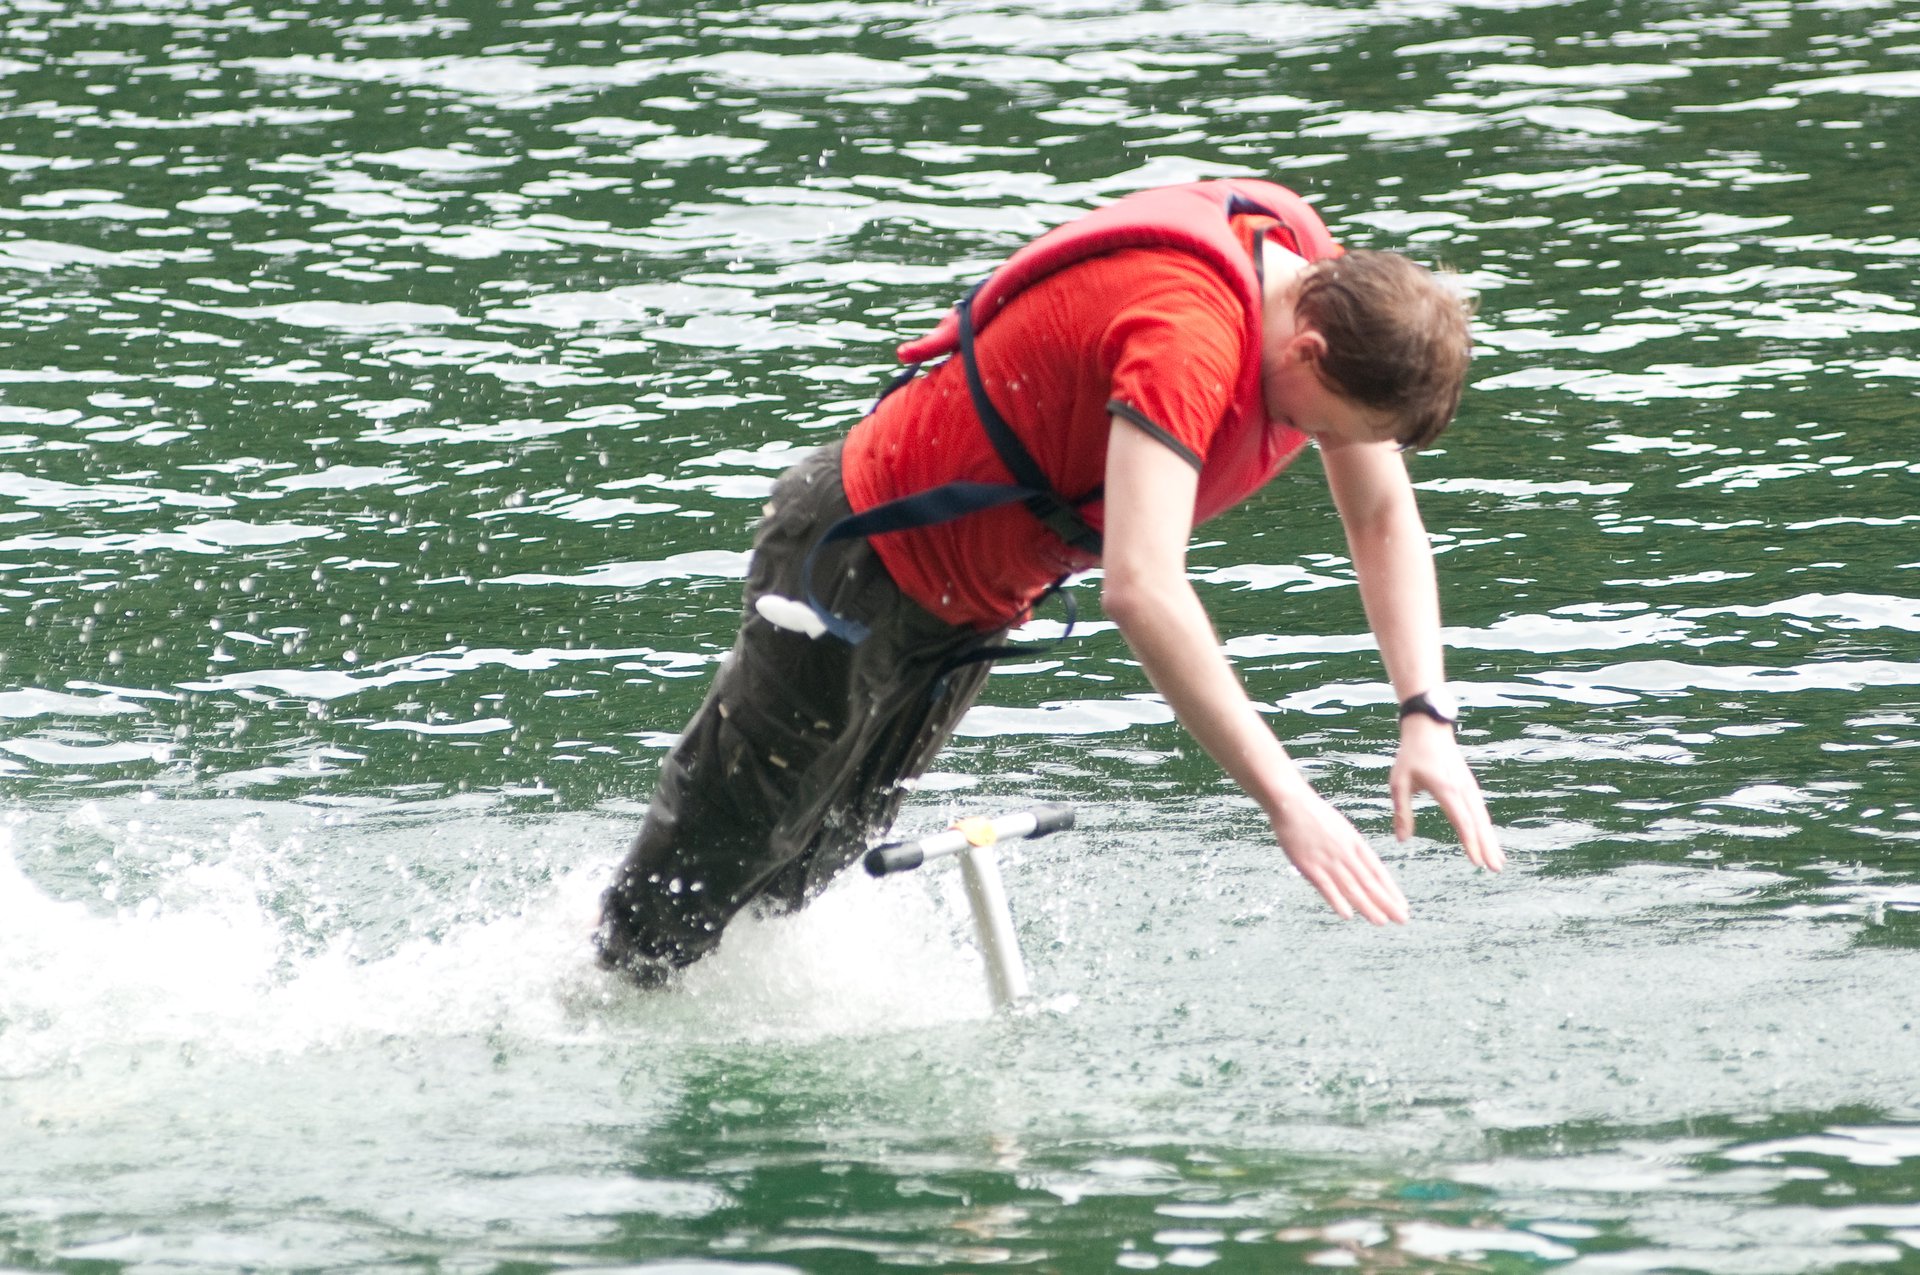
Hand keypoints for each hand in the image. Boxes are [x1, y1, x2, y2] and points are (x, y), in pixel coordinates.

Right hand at [1270, 790, 1409, 924]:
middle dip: (1386, 903)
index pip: (1378, 871)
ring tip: (1381, 921)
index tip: (1402, 905)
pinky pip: (1326, 886)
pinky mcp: (1309, 866)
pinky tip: (1347, 915)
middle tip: (1402, 919)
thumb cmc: (1315, 814)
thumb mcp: (1342, 828)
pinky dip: (1337, 901)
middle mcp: (1346, 853)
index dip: (1391, 890)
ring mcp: (1328, 860)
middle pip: (1369, 882)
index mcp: (1355, 843)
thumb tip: (1362, 867)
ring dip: (1367, 906)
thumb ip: (1351, 848)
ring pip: (1352, 887)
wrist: (1291, 803)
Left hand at [1390, 715, 1503, 870]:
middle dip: (1487, 847)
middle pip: (1478, 822)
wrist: (1428, 729)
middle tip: (1495, 870)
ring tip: (1497, 862)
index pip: (1461, 820)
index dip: (1470, 842)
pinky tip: (1489, 841)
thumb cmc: (1411, 756)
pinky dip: (1487, 828)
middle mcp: (1462, 789)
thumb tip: (1402, 840)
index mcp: (1445, 789)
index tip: (1476, 862)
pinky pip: (1480, 810)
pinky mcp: (1470, 785)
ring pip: (1483, 817)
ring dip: (1491, 840)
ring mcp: (1469, 787)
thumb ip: (1401, 812)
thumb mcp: (1399, 783)